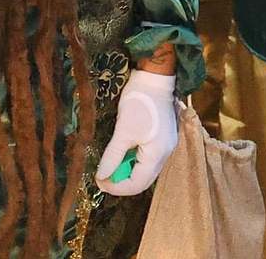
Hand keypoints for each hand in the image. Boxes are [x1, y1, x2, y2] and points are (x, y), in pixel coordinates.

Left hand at [94, 69, 177, 196]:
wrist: (155, 78)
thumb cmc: (139, 102)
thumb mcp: (123, 129)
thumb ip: (113, 155)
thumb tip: (102, 175)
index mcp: (157, 154)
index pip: (137, 184)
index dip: (117, 187)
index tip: (99, 182)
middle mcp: (165, 154)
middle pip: (143, 180)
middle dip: (122, 182)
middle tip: (102, 177)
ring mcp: (165, 147)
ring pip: (145, 170)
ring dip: (127, 170)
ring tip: (110, 165)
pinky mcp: (162, 139)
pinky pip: (147, 158)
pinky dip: (133, 160)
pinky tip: (121, 154)